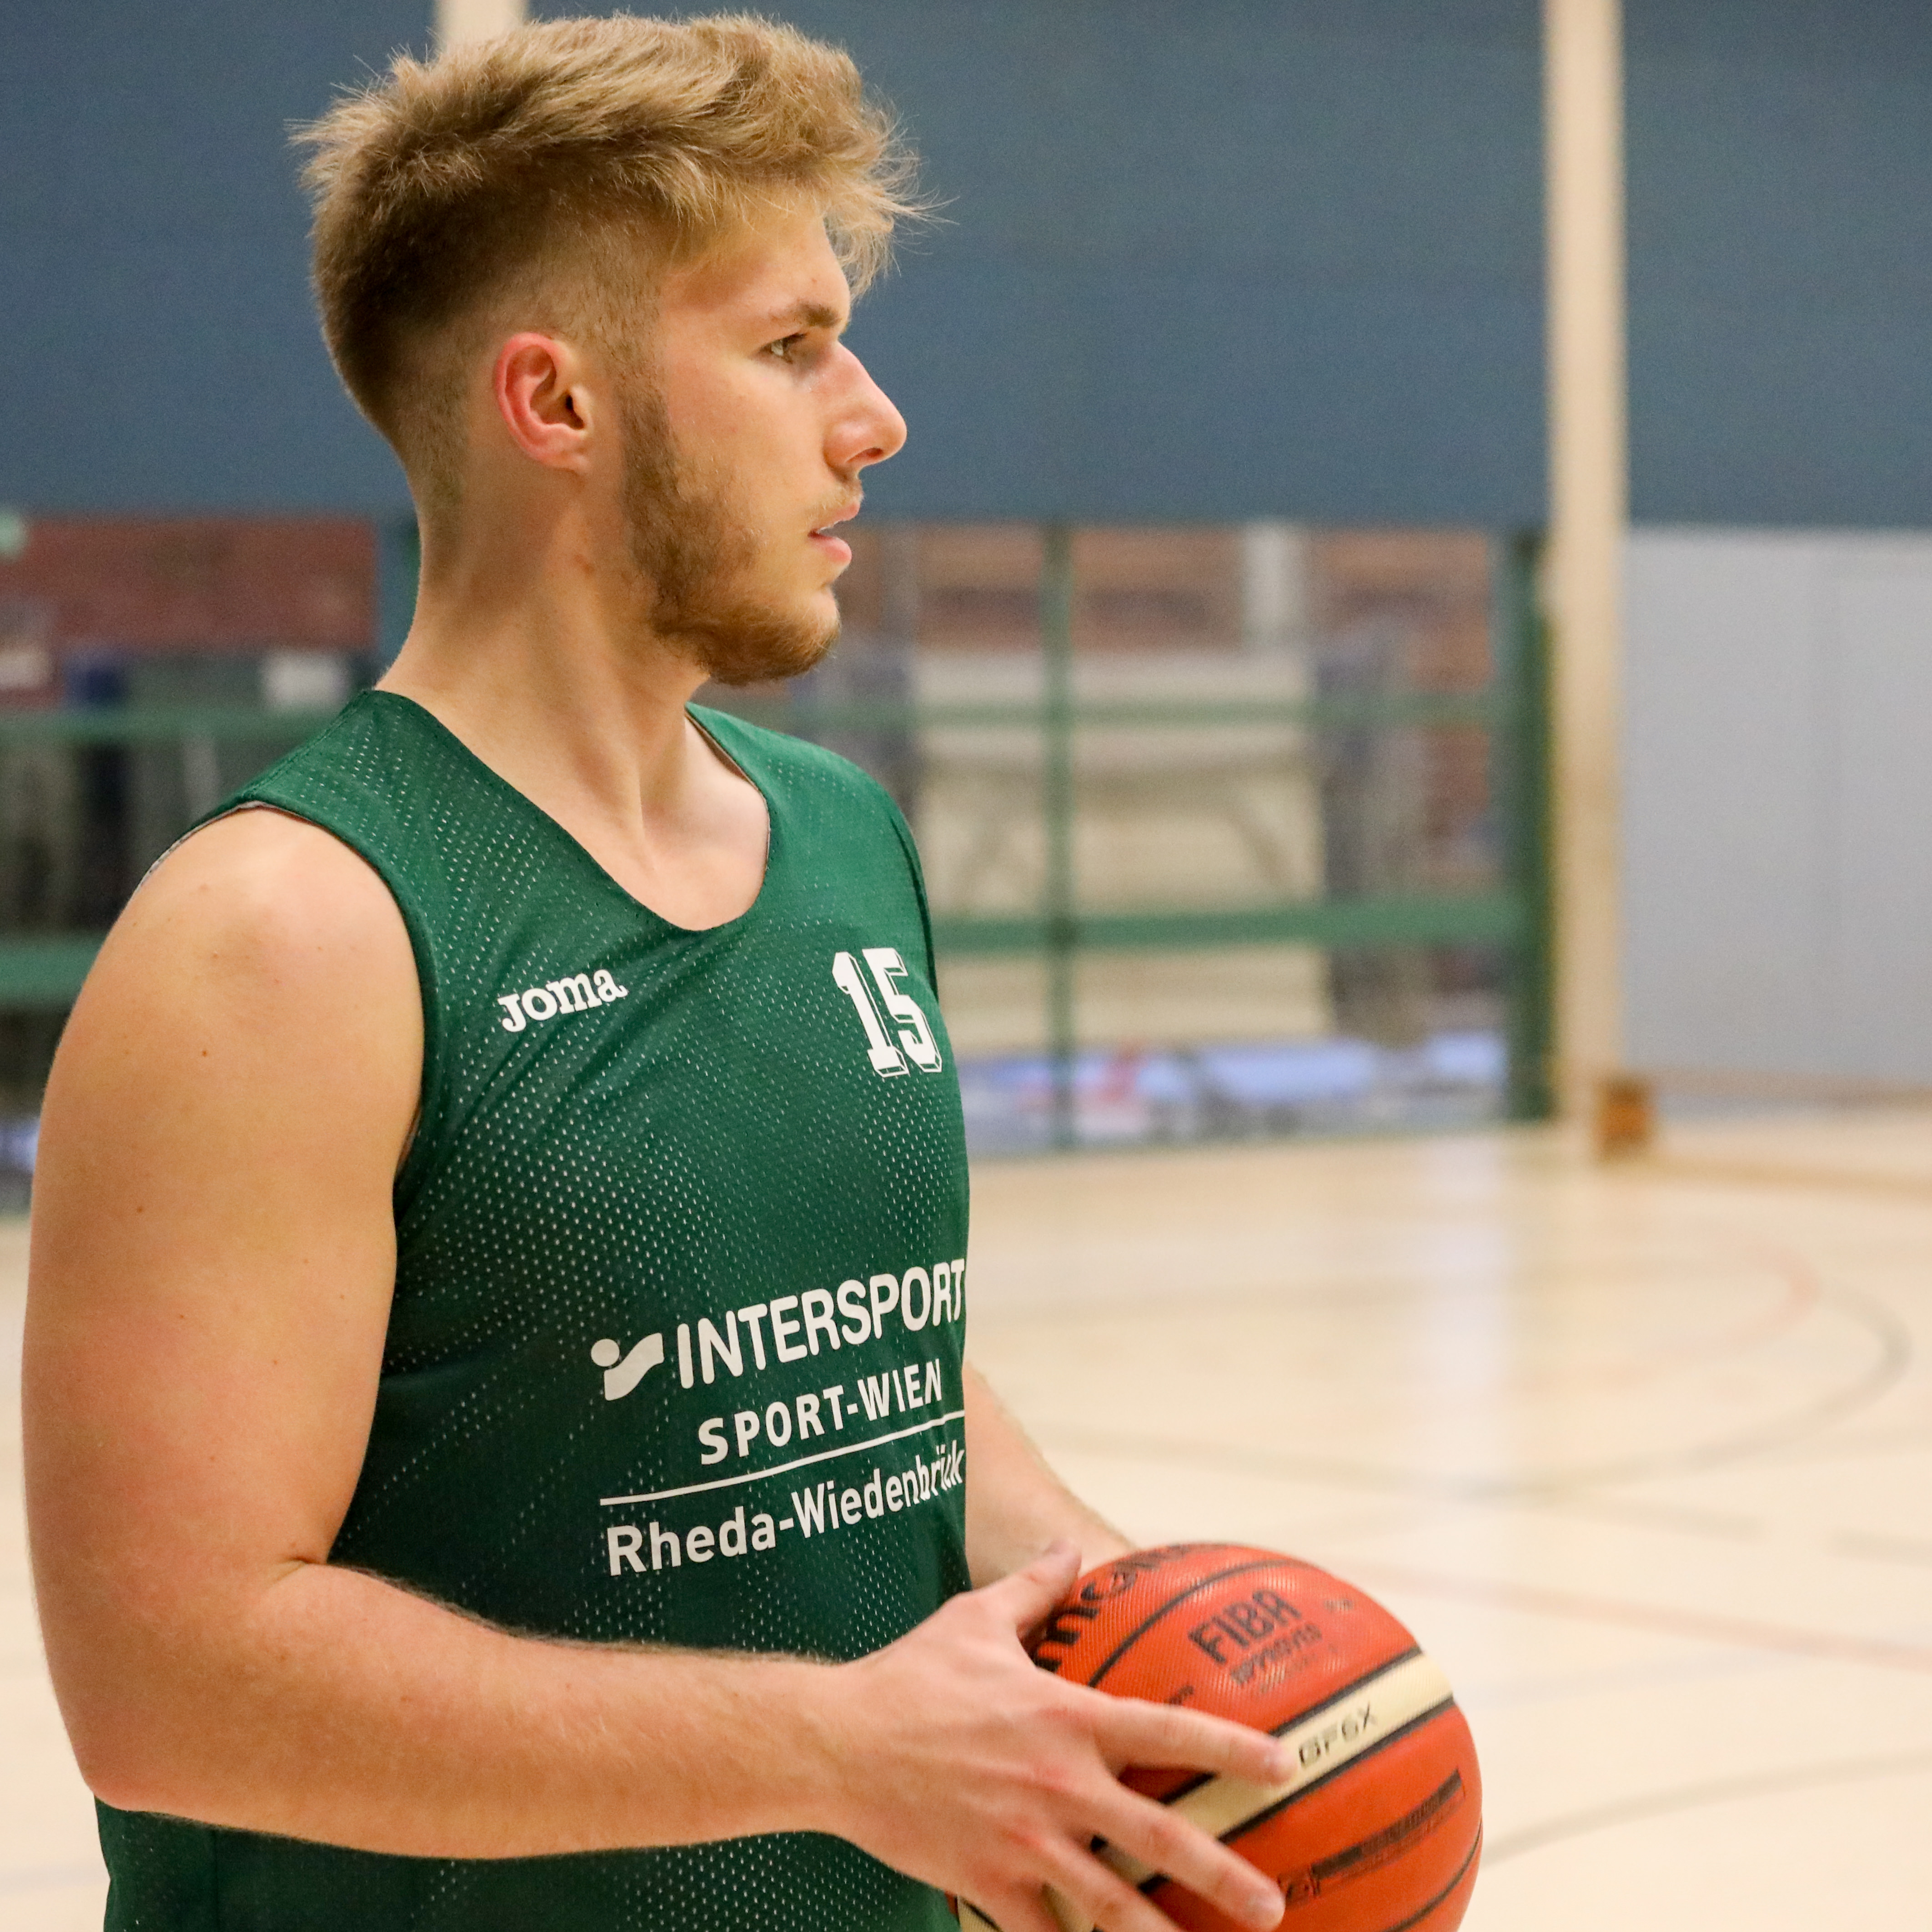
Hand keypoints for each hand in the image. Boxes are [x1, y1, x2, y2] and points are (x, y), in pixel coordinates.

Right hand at [807, 1542, 1287, 1931]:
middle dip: (1222, 1874)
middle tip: (1273, 1905)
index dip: (1230, 1746)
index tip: (1284, 1766)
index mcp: (1064, 1717)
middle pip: (1158, 1836)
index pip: (1167, 1730)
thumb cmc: (911, 1676)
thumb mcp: (976, 1619)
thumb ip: (1035, 1588)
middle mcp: (1056, 1783)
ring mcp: (1025, 1841)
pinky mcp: (989, 1883)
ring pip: (1110, 1904)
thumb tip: (1071, 1548)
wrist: (838, 1743)